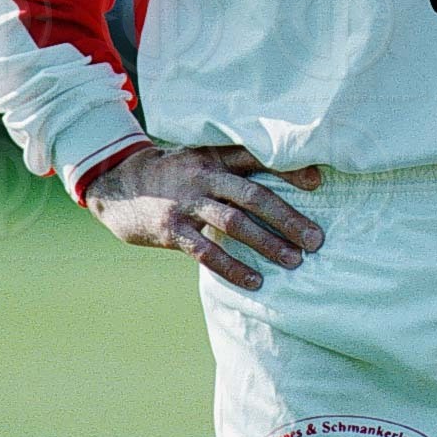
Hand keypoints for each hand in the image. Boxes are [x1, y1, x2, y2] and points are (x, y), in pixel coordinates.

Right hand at [83, 143, 324, 290]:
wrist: (118, 186)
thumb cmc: (173, 175)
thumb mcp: (200, 160)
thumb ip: (233, 169)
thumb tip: (282, 189)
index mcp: (215, 155)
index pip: (258, 158)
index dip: (289, 168)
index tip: (318, 183)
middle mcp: (204, 175)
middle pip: (253, 195)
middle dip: (287, 218)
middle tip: (316, 239)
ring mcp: (187, 202)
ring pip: (234, 223)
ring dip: (268, 244)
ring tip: (294, 261)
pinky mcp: (171, 229)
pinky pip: (206, 251)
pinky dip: (233, 267)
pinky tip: (256, 281)